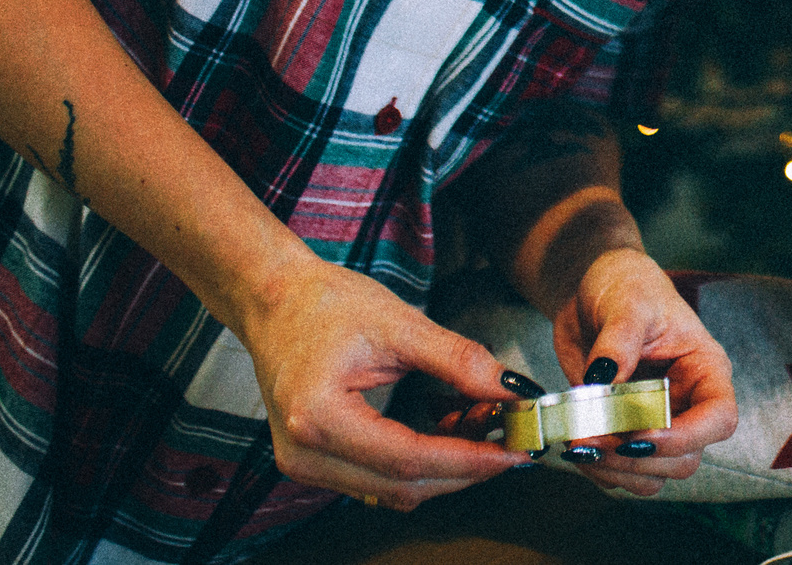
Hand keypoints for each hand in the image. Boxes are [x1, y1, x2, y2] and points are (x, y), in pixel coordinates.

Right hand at [239, 255, 529, 508]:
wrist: (276, 301)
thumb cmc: (324, 304)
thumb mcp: (400, 323)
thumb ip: (458, 360)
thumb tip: (511, 389)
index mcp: (318, 417)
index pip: (409, 459)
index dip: (469, 459)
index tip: (514, 450)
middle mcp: (305, 454)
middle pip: (404, 485)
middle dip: (465, 465)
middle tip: (509, 436)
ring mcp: (305, 464)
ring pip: (394, 489)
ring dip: (446, 465)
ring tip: (480, 421)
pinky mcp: (315, 462)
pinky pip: (378, 478)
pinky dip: (421, 461)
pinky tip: (447, 426)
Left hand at [544, 247, 737, 493]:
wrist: (591, 293)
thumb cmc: (626, 286)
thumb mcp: (627, 303)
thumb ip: (618, 341)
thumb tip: (602, 380)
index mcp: (705, 370)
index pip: (720, 419)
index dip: (686, 436)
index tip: (639, 434)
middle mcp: (687, 404)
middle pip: (686, 459)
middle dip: (639, 458)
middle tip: (592, 438)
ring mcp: (656, 424)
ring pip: (654, 476)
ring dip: (615, 471)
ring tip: (578, 444)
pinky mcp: (624, 434)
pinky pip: (621, 473)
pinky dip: (598, 470)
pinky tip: (574, 445)